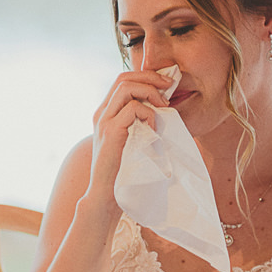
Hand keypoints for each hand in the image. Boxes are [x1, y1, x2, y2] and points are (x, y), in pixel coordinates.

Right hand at [87, 69, 172, 191]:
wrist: (107, 195)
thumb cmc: (125, 170)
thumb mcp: (133, 139)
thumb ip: (140, 122)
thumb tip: (163, 106)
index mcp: (106, 113)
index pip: (123, 80)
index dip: (145, 75)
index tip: (166, 83)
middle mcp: (101, 114)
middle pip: (124, 78)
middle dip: (150, 77)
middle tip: (169, 87)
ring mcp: (104, 122)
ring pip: (126, 87)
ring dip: (150, 92)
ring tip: (163, 106)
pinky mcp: (110, 132)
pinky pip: (132, 109)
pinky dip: (148, 114)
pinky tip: (154, 129)